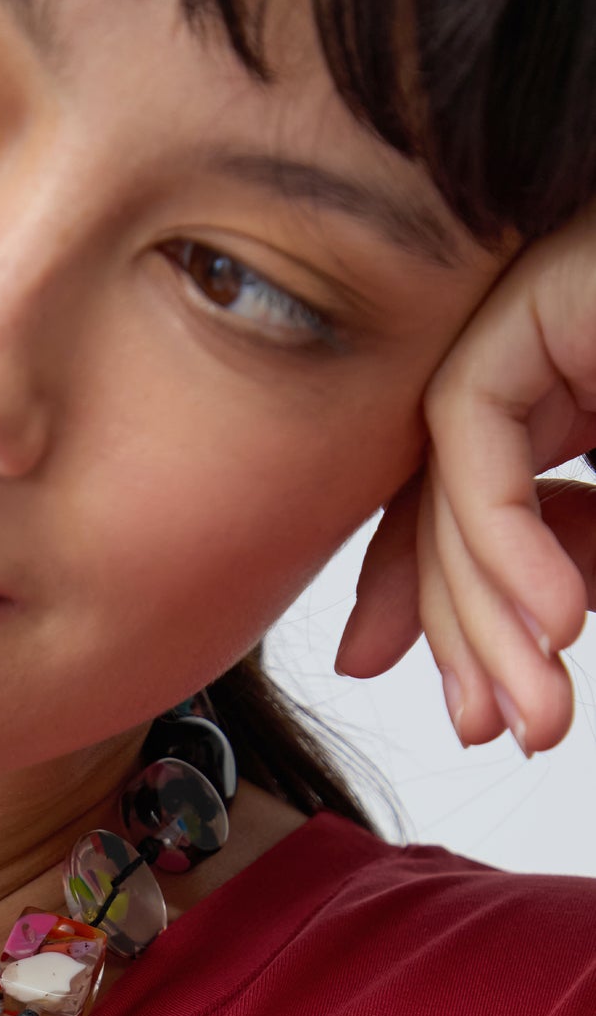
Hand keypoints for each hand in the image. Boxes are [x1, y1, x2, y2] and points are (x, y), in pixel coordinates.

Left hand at [336, 203, 595, 754]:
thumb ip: (554, 560)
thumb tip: (454, 638)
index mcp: (570, 384)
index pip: (468, 505)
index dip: (453, 612)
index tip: (475, 716)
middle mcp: (544, 339)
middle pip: (446, 492)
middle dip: (464, 626)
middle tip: (503, 729)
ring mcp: (542, 303)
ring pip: (451, 469)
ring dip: (487, 605)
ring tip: (535, 708)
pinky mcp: (546, 286)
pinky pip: (473, 425)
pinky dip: (498, 533)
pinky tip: (554, 619)